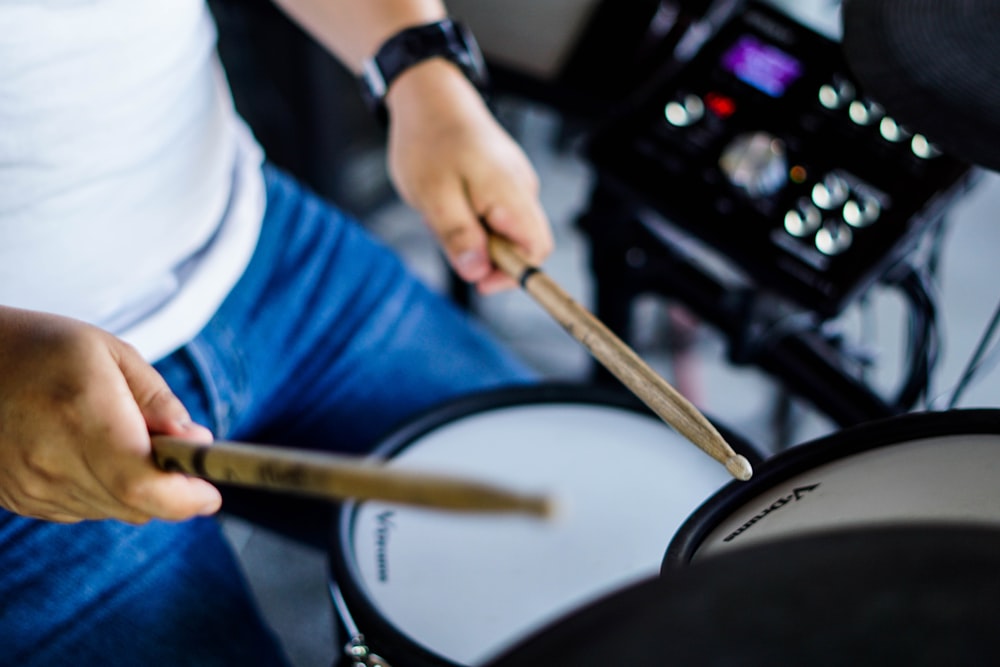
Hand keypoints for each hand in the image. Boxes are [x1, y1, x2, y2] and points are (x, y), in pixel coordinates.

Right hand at [0, 307, 220, 523]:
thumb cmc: (43, 349)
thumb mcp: (113, 354)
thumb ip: (159, 402)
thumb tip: (195, 442)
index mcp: (84, 416)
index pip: (143, 485)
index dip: (185, 497)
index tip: (210, 491)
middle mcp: (53, 461)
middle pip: (135, 505)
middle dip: (169, 488)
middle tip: (176, 454)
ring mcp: (31, 486)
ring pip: (112, 511)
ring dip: (135, 488)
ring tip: (121, 440)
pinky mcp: (19, 499)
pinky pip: (82, 511)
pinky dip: (103, 490)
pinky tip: (90, 454)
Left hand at [385, 59, 553, 293]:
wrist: (429, 95)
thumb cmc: (428, 140)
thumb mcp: (434, 196)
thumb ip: (458, 236)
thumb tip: (477, 273)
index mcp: (511, 194)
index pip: (536, 251)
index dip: (513, 275)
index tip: (478, 280)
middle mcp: (522, 189)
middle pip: (521, 245)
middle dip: (486, 254)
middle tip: (447, 234)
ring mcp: (514, 183)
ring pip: (502, 231)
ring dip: (473, 235)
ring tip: (442, 209)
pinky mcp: (502, 180)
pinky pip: (493, 214)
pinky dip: (470, 217)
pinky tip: (447, 198)